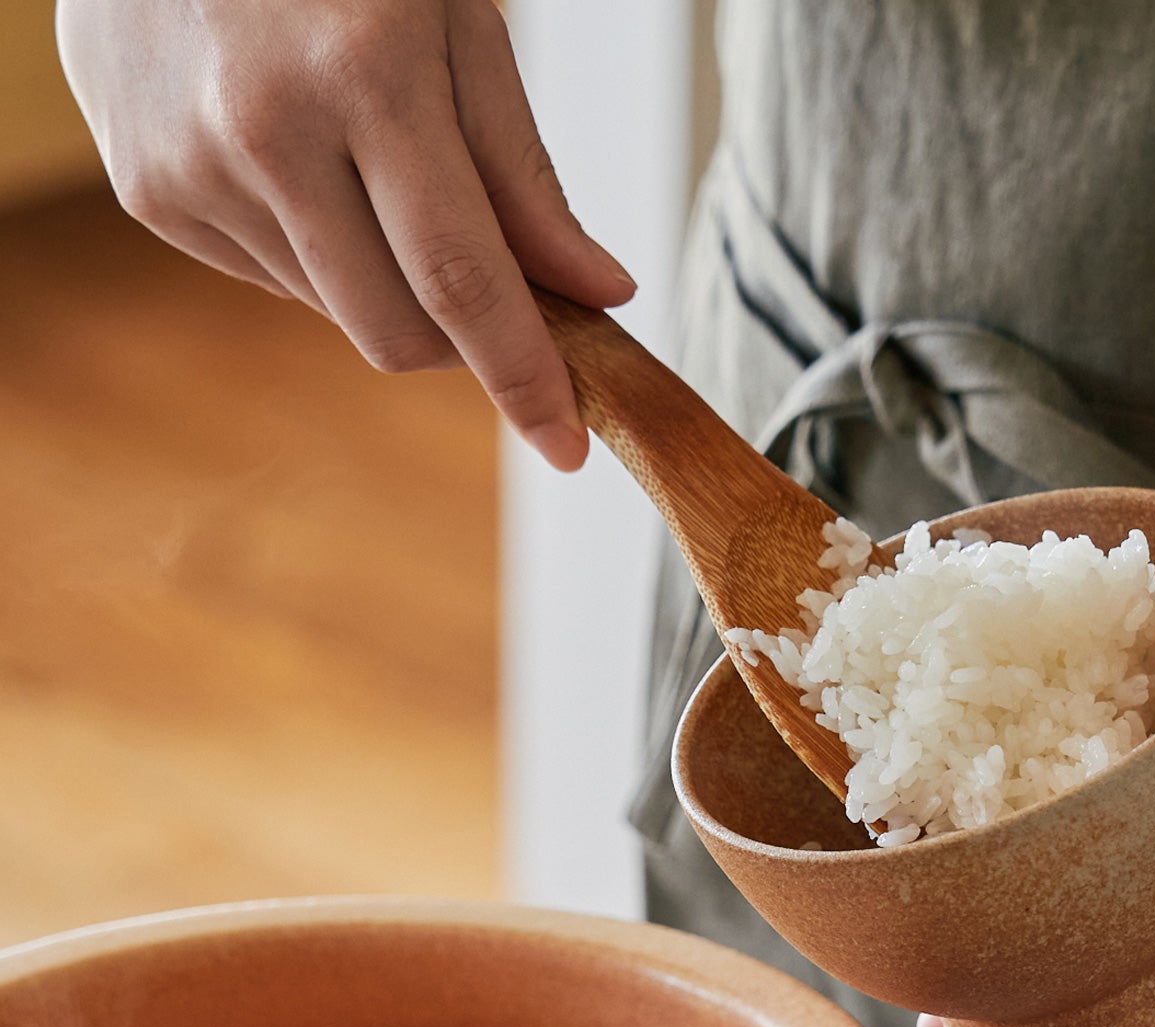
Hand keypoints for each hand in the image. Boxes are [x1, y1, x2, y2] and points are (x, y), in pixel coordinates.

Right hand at [56, 0, 633, 466]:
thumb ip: (523, 170)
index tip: (566, 443)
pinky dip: (312, 249)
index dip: (523, 376)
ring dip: (381, 279)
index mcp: (363, 74)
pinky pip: (270, 278)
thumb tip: (593, 290)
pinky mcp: (148, 191)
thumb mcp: (455, 17)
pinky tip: (296, 153)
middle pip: (396, 331)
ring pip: (336, 313)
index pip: (462, 280)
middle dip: (460, 337)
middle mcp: (264, 133)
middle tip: (485, 275)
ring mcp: (191, 168)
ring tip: (363, 159)